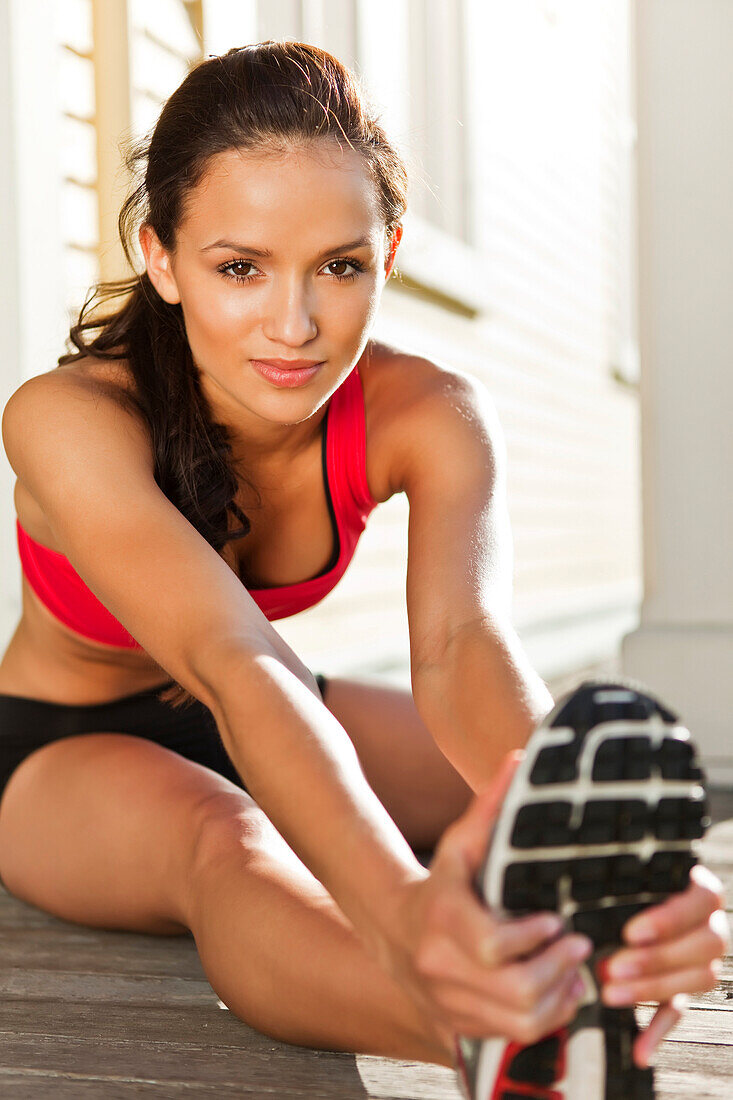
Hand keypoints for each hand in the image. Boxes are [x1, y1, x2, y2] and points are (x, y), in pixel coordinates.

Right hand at [384, 752, 592, 1049]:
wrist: (393, 929)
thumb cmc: (440, 881)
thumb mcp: (460, 843)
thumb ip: (489, 806)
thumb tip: (519, 760)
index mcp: (442, 921)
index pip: (493, 947)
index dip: (533, 941)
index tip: (556, 922)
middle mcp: (440, 968)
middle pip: (515, 992)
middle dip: (558, 972)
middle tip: (579, 947)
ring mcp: (448, 1003)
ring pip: (519, 1023)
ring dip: (558, 1001)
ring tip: (575, 973)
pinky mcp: (458, 1027)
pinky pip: (512, 1038)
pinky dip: (545, 1022)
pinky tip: (558, 995)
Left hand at [601, 863, 729, 1066]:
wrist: (633, 901)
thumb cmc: (628, 881)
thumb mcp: (630, 874)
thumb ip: (629, 879)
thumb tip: (595, 878)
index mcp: (702, 891)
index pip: (705, 901)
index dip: (669, 921)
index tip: (631, 932)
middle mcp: (712, 926)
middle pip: (703, 947)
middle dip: (655, 961)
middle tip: (611, 966)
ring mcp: (703, 961)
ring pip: (695, 979)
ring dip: (651, 990)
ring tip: (611, 992)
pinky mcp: (686, 989)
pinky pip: (678, 1011)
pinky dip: (657, 1032)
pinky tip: (640, 1051)